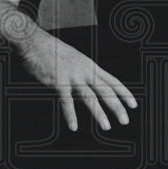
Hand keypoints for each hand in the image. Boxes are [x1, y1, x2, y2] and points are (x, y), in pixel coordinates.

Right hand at [17, 27, 136, 131]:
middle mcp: (84, 71)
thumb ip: (84, 72)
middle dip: (117, 106)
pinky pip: (66, 101)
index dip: (124, 93)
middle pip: (105, 90)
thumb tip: (90, 85)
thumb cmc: (52, 51)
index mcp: (90, 66)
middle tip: (125, 120)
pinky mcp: (58, 81)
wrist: (35, 42)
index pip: (112, 81)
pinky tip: (74, 126)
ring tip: (106, 126)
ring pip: (90, 97)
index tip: (133, 105)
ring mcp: (72, 76)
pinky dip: (70, 115)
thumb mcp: (75, 59)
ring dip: (99, 113)